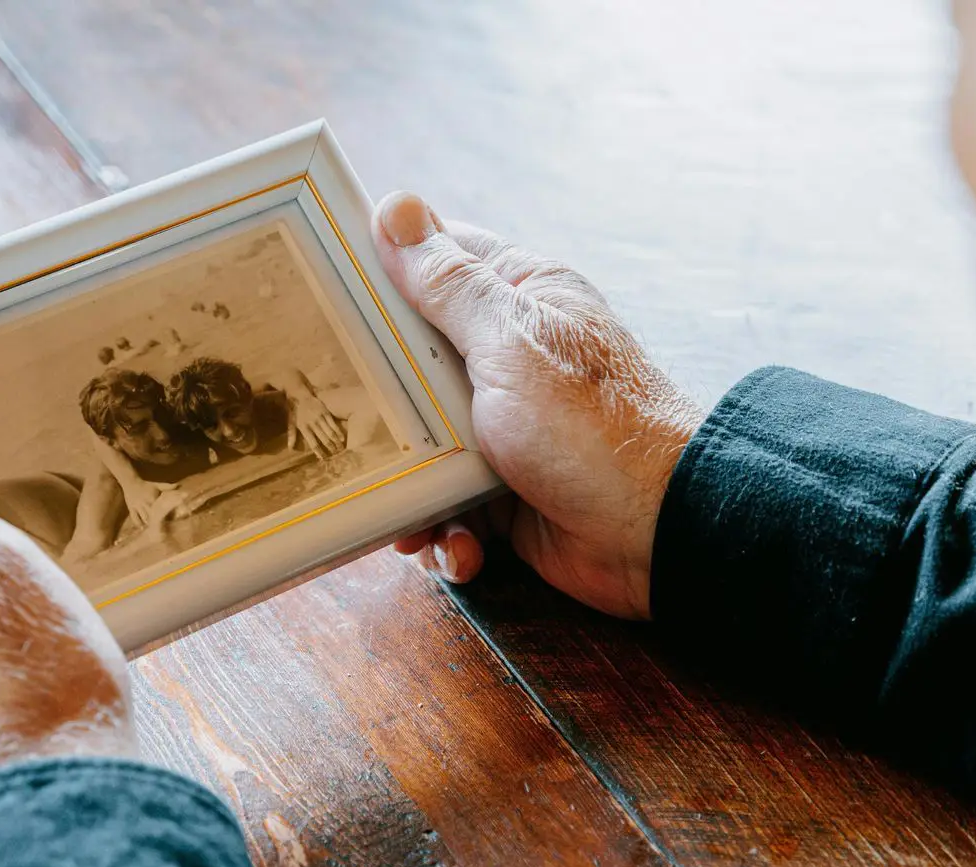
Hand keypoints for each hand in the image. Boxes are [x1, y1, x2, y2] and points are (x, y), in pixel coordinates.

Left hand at [286, 381, 346, 457]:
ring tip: (340, 449)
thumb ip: (292, 436)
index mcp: (304, 428)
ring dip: (336, 442)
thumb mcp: (291, 423)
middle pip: (324, 439)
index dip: (319, 452)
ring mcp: (320, 418)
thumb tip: (290, 448)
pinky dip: (338, 432)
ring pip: (330, 433)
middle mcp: (313, 424)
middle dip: (331, 448)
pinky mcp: (326, 412)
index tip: (324, 458)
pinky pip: (333, 424)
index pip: (313, 443)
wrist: (299, 395)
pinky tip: (342, 438)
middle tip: (336, 455)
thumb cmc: (294, 411)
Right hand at [371, 191, 705, 619]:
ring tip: (412, 519)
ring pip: (420, 449)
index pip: (436, 263)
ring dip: (409, 493)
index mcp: (520, 302)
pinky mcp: (504, 500)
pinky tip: (457, 549)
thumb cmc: (592, 427)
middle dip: (379, 404)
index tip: (317, 287)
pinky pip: (448, 513)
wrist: (658, 534)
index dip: (378, 274)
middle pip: (410, 365)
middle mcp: (510, 362)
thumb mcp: (510, 342)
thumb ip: (448, 284)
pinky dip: (446, 537)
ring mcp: (506, 433)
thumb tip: (395, 208)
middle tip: (342, 423)